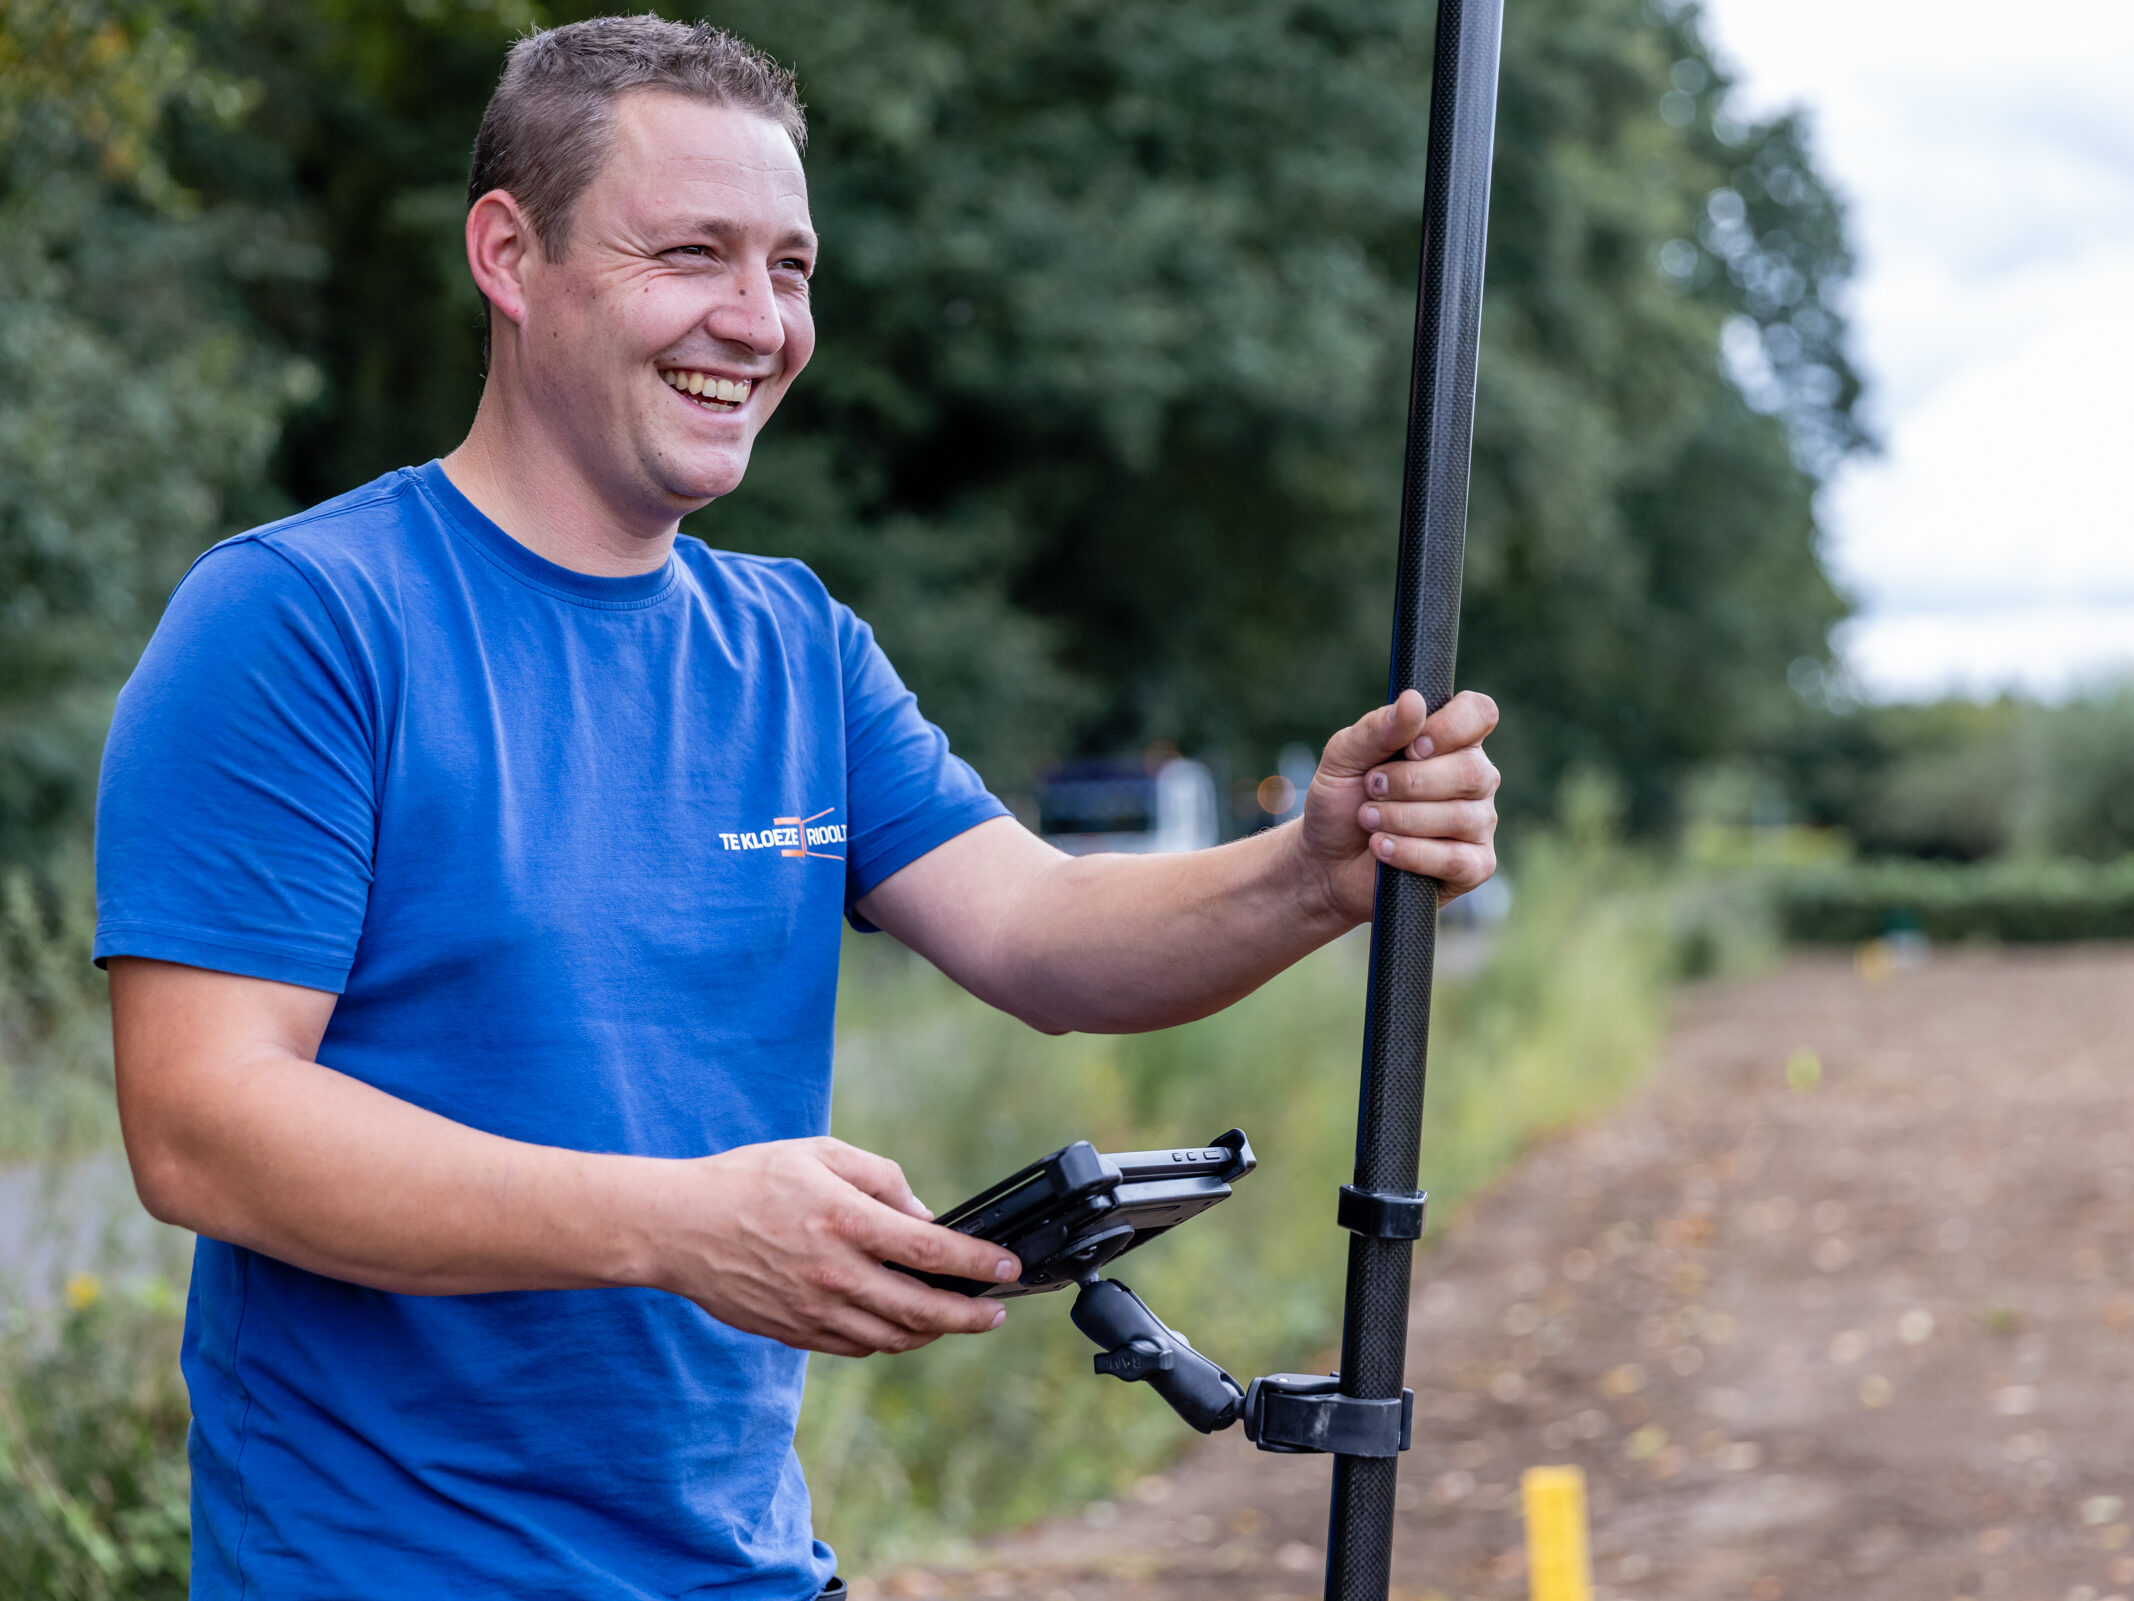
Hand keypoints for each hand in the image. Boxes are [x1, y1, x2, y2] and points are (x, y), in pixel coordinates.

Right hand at [649, 1137, 1020, 1356]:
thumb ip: (879, 1179)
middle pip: (921, 1309)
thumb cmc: (748, 1180)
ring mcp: (813, 1310)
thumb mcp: (819, 1154)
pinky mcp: (794, 1332)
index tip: (1007, 1267)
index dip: (977, 1263)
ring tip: (953, 1321)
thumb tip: (922, 1215)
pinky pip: (855, 1347)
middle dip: (969, 1315)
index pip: (929, 1249)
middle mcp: (834, 1273)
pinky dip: (888, 1341)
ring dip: (932, 1333)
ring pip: (891, 1338)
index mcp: (845, 1221)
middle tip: (996, 1314)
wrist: (677, 1227)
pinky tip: (901, 1326)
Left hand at [1297, 688, 1500, 924]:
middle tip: (1372, 787)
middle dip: (1409, 782)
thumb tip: (1413, 700)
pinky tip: (1382, 847)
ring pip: (1461, 816)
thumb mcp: (1343, 757)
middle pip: (1471, 770)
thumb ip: (1376, 729)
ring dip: (1401, 818)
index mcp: (1450, 741)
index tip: (1410, 747)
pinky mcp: (1474, 866)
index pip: (1479, 714)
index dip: (1449, 728)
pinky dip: (1410, 853)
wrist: (1325, 861)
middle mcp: (1474, 778)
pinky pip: (1456, 859)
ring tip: (1367, 819)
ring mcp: (1478, 823)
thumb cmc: (1342, 801)